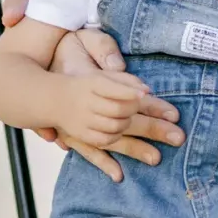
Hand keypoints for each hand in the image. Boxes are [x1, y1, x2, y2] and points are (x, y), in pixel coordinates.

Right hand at [49, 30, 183, 179]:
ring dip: (135, 148)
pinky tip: (119, 175)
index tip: (174, 113)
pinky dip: (103, 163)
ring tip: (157, 158)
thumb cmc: (69, 54)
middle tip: (179, 137)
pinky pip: (90, 151)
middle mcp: (88, 103)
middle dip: (153, 128)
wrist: (38, 78)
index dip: (152, 105)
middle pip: (126, 118)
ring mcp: (80, 121)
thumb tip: (138, 84)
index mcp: (95, 81)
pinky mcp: (74, 134)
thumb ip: (110, 54)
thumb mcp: (88, 42)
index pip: (130, 95)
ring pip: (112, 137)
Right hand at [53, 70, 147, 148]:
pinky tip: (119, 137)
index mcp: (93, 83)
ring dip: (127, 123)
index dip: (131, 92)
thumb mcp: (103, 75)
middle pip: (118, 109)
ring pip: (113, 127)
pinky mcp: (80, 136)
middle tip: (152, 116)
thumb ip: (125, 79)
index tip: (144, 94)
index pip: (114, 88)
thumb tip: (147, 90)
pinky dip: (115, 139)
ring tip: (130, 120)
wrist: (53, 100)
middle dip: (137, 112)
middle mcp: (87, 102)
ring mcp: (82, 121)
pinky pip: (103, 142)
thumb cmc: (86, 85)